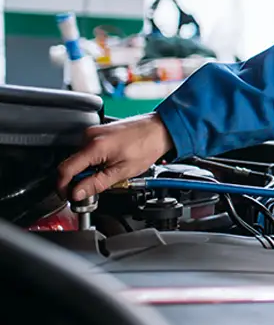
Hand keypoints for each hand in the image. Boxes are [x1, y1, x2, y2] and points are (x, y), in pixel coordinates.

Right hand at [57, 113, 173, 199]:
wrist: (159, 129)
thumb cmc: (147, 146)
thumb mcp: (122, 172)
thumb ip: (97, 183)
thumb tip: (77, 193)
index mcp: (94, 146)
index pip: (65, 169)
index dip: (63, 186)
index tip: (69, 195)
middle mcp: (89, 136)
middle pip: (72, 164)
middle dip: (79, 180)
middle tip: (94, 189)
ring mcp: (93, 131)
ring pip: (80, 158)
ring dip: (88, 170)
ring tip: (108, 173)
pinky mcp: (98, 131)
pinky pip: (87, 150)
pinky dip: (94, 161)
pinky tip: (109, 163)